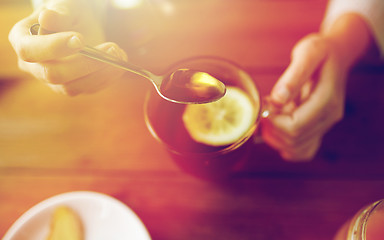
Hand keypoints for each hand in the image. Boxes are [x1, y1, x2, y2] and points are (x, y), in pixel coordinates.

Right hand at [8, 0, 126, 95]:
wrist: (82, 22)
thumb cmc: (70, 11)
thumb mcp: (66, 5)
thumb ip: (59, 12)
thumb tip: (47, 19)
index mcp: (22, 40)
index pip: (29, 51)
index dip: (54, 48)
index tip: (79, 39)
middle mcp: (34, 66)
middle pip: (53, 74)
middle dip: (84, 63)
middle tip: (111, 48)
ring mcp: (54, 81)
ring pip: (73, 87)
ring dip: (100, 73)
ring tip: (119, 54)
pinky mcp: (75, 87)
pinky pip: (89, 89)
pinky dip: (107, 77)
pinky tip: (120, 63)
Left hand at [262, 14, 372, 160]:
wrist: (336, 54)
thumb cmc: (321, 51)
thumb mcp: (307, 53)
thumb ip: (292, 77)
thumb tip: (277, 100)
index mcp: (327, 100)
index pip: (295, 126)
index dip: (273, 121)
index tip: (266, 104)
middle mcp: (329, 117)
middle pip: (293, 140)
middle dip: (272, 127)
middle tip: (266, 107)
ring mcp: (325, 125)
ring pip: (295, 149)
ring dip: (276, 136)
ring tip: (272, 113)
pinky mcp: (318, 129)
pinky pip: (301, 151)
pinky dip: (285, 144)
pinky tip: (278, 125)